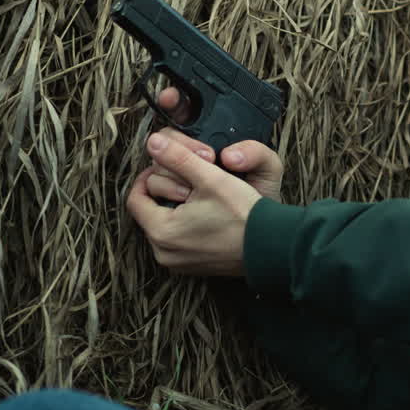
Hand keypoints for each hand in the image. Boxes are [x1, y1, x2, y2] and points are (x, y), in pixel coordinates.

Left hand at [127, 132, 261, 275]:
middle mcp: (164, 254)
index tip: (167, 165)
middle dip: (166, 192)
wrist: (273, 246)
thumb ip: (178, 157)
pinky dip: (188, 226)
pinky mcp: (194, 268)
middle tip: (191, 180)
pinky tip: (209, 215)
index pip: (136, 198)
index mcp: (161, 232)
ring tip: (202, 197)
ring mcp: (179, 264)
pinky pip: (180, 241)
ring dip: (177, 208)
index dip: (148, 176)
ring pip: (165, 227)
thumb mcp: (210, 178)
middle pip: (150, 212)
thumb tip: (152, 141)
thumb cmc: (243, 214)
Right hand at [150, 87, 284, 202]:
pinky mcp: (167, 197)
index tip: (170, 98)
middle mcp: (190, 154)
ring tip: (199, 183)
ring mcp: (177, 175)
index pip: (186, 113)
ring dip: (173, 167)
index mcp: (212, 139)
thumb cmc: (261, 199)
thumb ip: (258, 154)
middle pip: (167, 136)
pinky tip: (184, 195)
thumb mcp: (268, 170)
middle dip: (181, 142)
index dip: (174, 101)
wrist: (252, 233)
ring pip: (157, 160)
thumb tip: (229, 155)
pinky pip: (151, 186)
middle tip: (206, 156)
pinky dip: (163, 187)